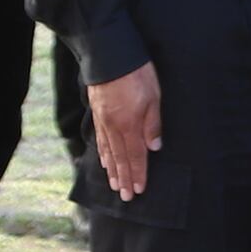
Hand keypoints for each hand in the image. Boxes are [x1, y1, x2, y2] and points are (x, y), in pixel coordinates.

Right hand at [90, 62, 162, 203]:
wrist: (108, 53)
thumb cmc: (136, 73)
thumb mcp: (153, 96)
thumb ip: (153, 124)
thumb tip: (154, 148)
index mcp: (130, 125)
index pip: (136, 156)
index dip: (138, 174)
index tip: (139, 190)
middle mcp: (114, 127)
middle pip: (121, 159)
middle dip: (124, 179)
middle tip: (126, 198)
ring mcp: (103, 121)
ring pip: (109, 152)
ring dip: (113, 170)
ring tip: (115, 185)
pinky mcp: (97, 113)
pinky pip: (100, 140)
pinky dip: (103, 154)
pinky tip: (104, 161)